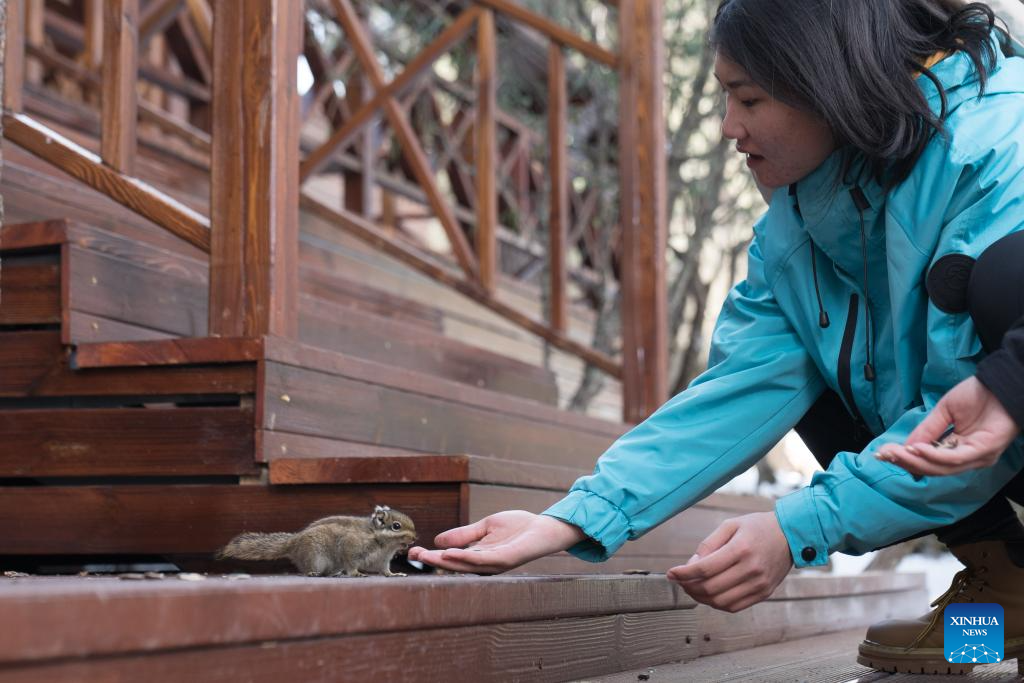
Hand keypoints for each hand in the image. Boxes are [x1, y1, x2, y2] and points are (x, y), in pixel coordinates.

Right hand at [407, 510, 585, 573]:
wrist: (543, 528)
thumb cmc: (517, 528)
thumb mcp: (485, 527)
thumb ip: (464, 534)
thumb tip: (438, 540)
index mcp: (478, 556)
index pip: (450, 557)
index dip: (432, 555)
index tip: (413, 551)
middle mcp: (484, 564)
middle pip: (454, 564)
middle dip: (433, 560)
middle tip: (414, 554)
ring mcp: (494, 563)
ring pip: (465, 565)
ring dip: (444, 561)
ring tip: (427, 556)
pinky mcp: (504, 559)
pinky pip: (481, 560)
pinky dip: (464, 558)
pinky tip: (450, 554)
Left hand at [667, 512, 792, 612]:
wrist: (790, 535)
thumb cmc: (757, 527)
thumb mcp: (730, 525)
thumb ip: (708, 545)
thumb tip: (690, 566)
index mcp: (741, 549)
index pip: (705, 569)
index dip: (683, 574)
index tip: (671, 573)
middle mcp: (751, 569)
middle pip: (711, 588)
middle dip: (689, 587)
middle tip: (680, 581)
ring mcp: (759, 584)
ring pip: (721, 602)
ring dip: (700, 598)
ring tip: (692, 588)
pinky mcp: (764, 593)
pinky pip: (735, 607)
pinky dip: (717, 604)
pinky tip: (709, 594)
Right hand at [877, 377, 1020, 476]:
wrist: (1002, 382)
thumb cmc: (978, 395)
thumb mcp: (944, 412)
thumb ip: (927, 430)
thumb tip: (906, 446)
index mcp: (958, 448)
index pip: (930, 461)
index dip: (906, 458)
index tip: (883, 452)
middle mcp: (968, 458)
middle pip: (933, 468)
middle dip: (907, 462)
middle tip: (884, 454)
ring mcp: (978, 457)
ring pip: (942, 467)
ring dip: (916, 461)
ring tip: (897, 453)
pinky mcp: (984, 451)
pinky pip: (954, 458)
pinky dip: (933, 455)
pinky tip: (917, 449)